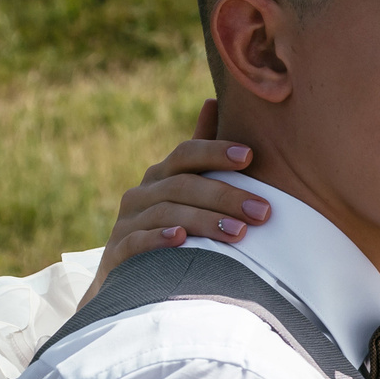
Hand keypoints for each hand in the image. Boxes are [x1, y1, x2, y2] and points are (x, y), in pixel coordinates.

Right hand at [84, 101, 271, 299]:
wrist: (130, 278)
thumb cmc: (169, 225)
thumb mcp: (183, 188)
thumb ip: (200, 153)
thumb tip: (214, 100)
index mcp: (162, 175)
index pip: (187, 154)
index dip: (215, 151)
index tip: (249, 156)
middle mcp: (142, 193)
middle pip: (183, 185)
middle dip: (225, 196)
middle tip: (262, 211)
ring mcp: (127, 221)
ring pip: (167, 214)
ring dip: (205, 221)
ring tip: (239, 233)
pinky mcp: (117, 251)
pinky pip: (137, 241)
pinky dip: (158, 239)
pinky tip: (181, 240)